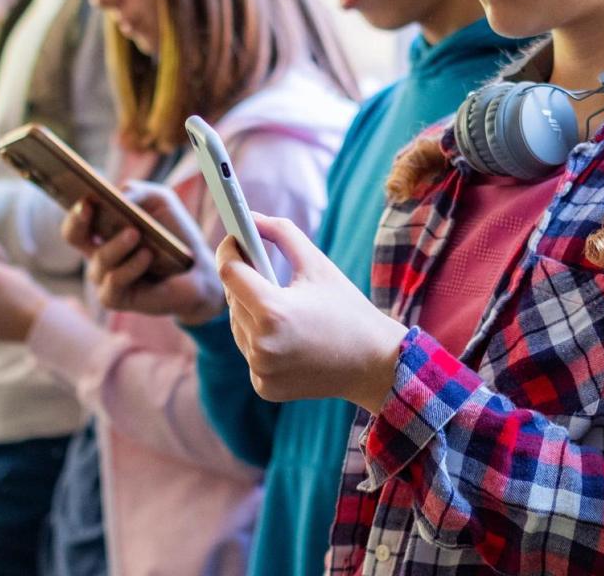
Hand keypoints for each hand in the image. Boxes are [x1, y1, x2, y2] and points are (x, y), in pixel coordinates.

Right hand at [63, 182, 224, 324]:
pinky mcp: (115, 298)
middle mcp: (98, 252)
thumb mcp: (159, 201)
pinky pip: (114, 282)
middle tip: (88, 207)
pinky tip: (147, 256)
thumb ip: (136, 191)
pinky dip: (131, 267)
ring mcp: (104, 277)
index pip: (77, 218)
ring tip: (135, 233)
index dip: (75, 207)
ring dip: (117, 245)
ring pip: (100, 259)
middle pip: (72, 236)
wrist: (197, 269)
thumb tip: (116, 196)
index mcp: (102, 229)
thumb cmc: (174, 233)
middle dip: (77, 220)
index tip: (84, 197)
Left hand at [216, 214, 406, 411]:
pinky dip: (260, 340)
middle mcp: (261, 345)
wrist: (374, 364)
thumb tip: (251, 217)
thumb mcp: (317, 264)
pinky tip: (282, 333)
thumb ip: (282, 233)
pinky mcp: (264, 387)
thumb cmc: (347, 309)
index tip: (234, 239)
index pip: (229, 272)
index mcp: (273, 311)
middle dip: (243, 281)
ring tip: (275, 300)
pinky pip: (250, 352)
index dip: (229, 251)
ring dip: (249, 311)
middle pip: (233, 300)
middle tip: (257, 266)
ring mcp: (261, 370)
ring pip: (238, 327)